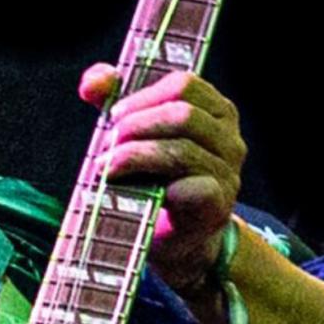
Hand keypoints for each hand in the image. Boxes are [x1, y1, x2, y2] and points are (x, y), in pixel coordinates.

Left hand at [78, 63, 246, 293]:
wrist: (176, 240)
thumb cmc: (155, 182)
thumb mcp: (137, 136)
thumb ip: (115, 101)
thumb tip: (94, 82)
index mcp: (215, 113)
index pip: (185, 85)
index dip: (143, 95)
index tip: (113, 114)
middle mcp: (229, 140)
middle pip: (183, 114)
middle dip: (135, 126)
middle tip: (105, 145)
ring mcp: (228, 174)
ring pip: (181, 150)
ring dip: (134, 156)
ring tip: (106, 167)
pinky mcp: (217, 206)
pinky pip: (191, 188)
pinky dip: (155, 185)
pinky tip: (132, 191)